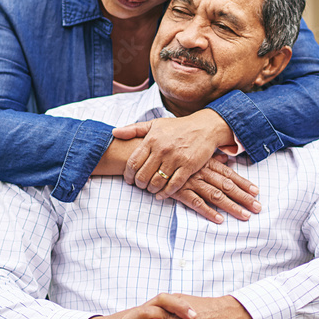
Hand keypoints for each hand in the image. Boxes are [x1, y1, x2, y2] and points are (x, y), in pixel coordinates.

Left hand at [112, 110, 234, 194]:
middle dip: (139, 184)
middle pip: (143, 175)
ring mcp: (176, 158)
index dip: (128, 175)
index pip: (133, 163)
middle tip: (140, 186)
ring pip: (157, 182)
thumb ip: (133, 129)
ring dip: (151, 190)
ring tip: (151, 189)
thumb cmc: (177, 127)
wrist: (204, 127)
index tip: (129, 179)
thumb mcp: (154, 124)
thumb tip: (114, 132)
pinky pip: (174, 185)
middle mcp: (162, 149)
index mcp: (152, 139)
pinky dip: (165, 193)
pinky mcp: (188, 166)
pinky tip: (161, 195)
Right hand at [167, 155, 261, 223]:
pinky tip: (219, 219)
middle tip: (258, 207)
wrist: (145, 154)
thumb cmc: (171, 154)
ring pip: (215, 195)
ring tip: (245, 216)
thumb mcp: (193, 153)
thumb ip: (211, 158)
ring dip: (231, 206)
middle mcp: (201, 172)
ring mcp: (191, 181)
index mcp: (206, 163)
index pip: (229, 174)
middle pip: (227, 186)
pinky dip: (208, 211)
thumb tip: (226, 158)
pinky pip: (196, 202)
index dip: (243, 183)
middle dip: (243, 197)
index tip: (256, 191)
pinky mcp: (179, 191)